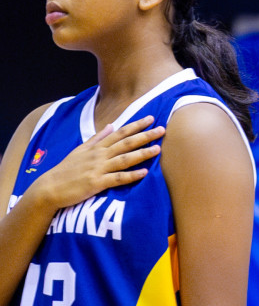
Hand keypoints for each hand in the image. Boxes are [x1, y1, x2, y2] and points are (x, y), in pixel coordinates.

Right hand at [29, 116, 162, 211]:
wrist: (50, 187)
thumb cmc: (67, 169)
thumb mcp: (81, 150)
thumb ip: (97, 138)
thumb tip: (111, 125)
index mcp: (96, 147)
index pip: (120, 133)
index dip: (136, 125)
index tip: (151, 118)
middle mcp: (99, 155)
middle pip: (126, 143)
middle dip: (145, 136)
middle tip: (162, 129)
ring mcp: (98, 168)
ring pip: (124, 159)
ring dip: (142, 153)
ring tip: (158, 149)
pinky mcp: (96, 183)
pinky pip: (117, 178)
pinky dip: (131, 175)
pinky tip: (144, 173)